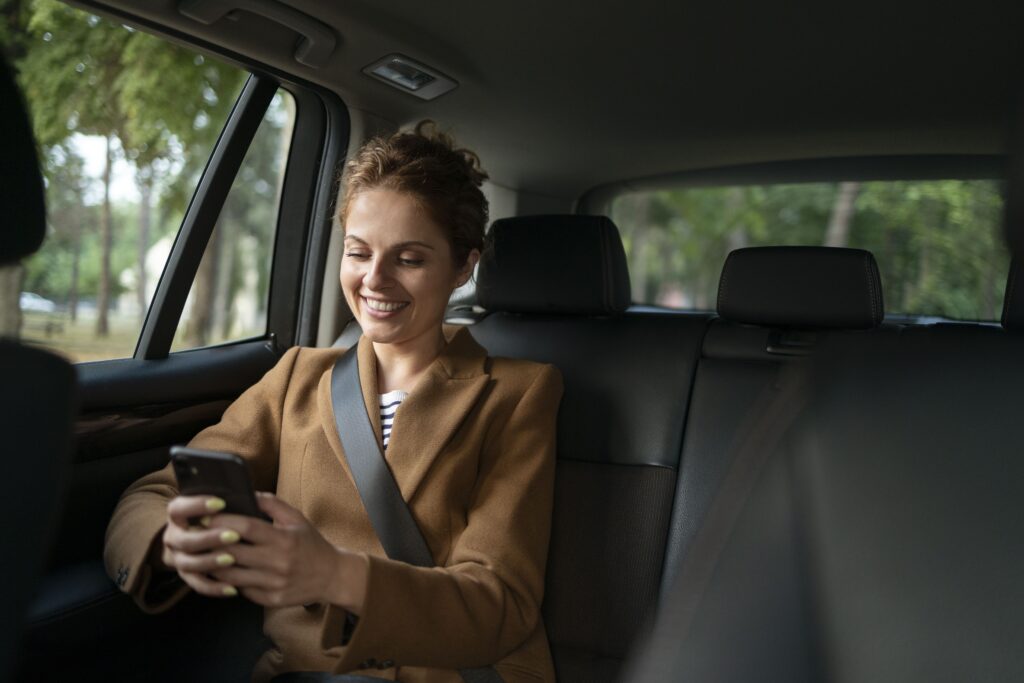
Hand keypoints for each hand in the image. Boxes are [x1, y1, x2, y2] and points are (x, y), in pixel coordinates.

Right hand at [160, 494, 244, 597]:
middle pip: (184, 540)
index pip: (178, 508)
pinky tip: (233, 589)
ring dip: (210, 562)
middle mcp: (173, 537)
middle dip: (209, 538)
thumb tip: (252, 496)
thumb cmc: (217, 516)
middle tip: (234, 535)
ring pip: (189, 564)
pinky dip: (214, 587)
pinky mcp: (188, 576)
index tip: (221, 503)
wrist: (197, 540)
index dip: (196, 506)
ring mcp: (178, 558)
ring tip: (232, 559)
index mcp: (178, 515)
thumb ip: (230, 500)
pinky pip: (198, 585)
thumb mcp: (220, 506)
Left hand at [207, 492, 368, 610]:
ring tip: (203, 555)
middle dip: (210, 543)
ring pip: (231, 576)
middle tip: (195, 535)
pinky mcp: (270, 600)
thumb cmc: (311, 544)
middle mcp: (278, 563)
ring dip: (213, 565)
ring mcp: (273, 584)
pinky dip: (229, 582)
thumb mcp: (297, 518)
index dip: (222, 521)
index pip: (246, 527)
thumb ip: (271, 504)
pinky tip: (221, 573)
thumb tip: (246, 492)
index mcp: (284, 539)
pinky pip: (241, 591)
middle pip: (232, 553)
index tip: (206, 516)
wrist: (331, 576)